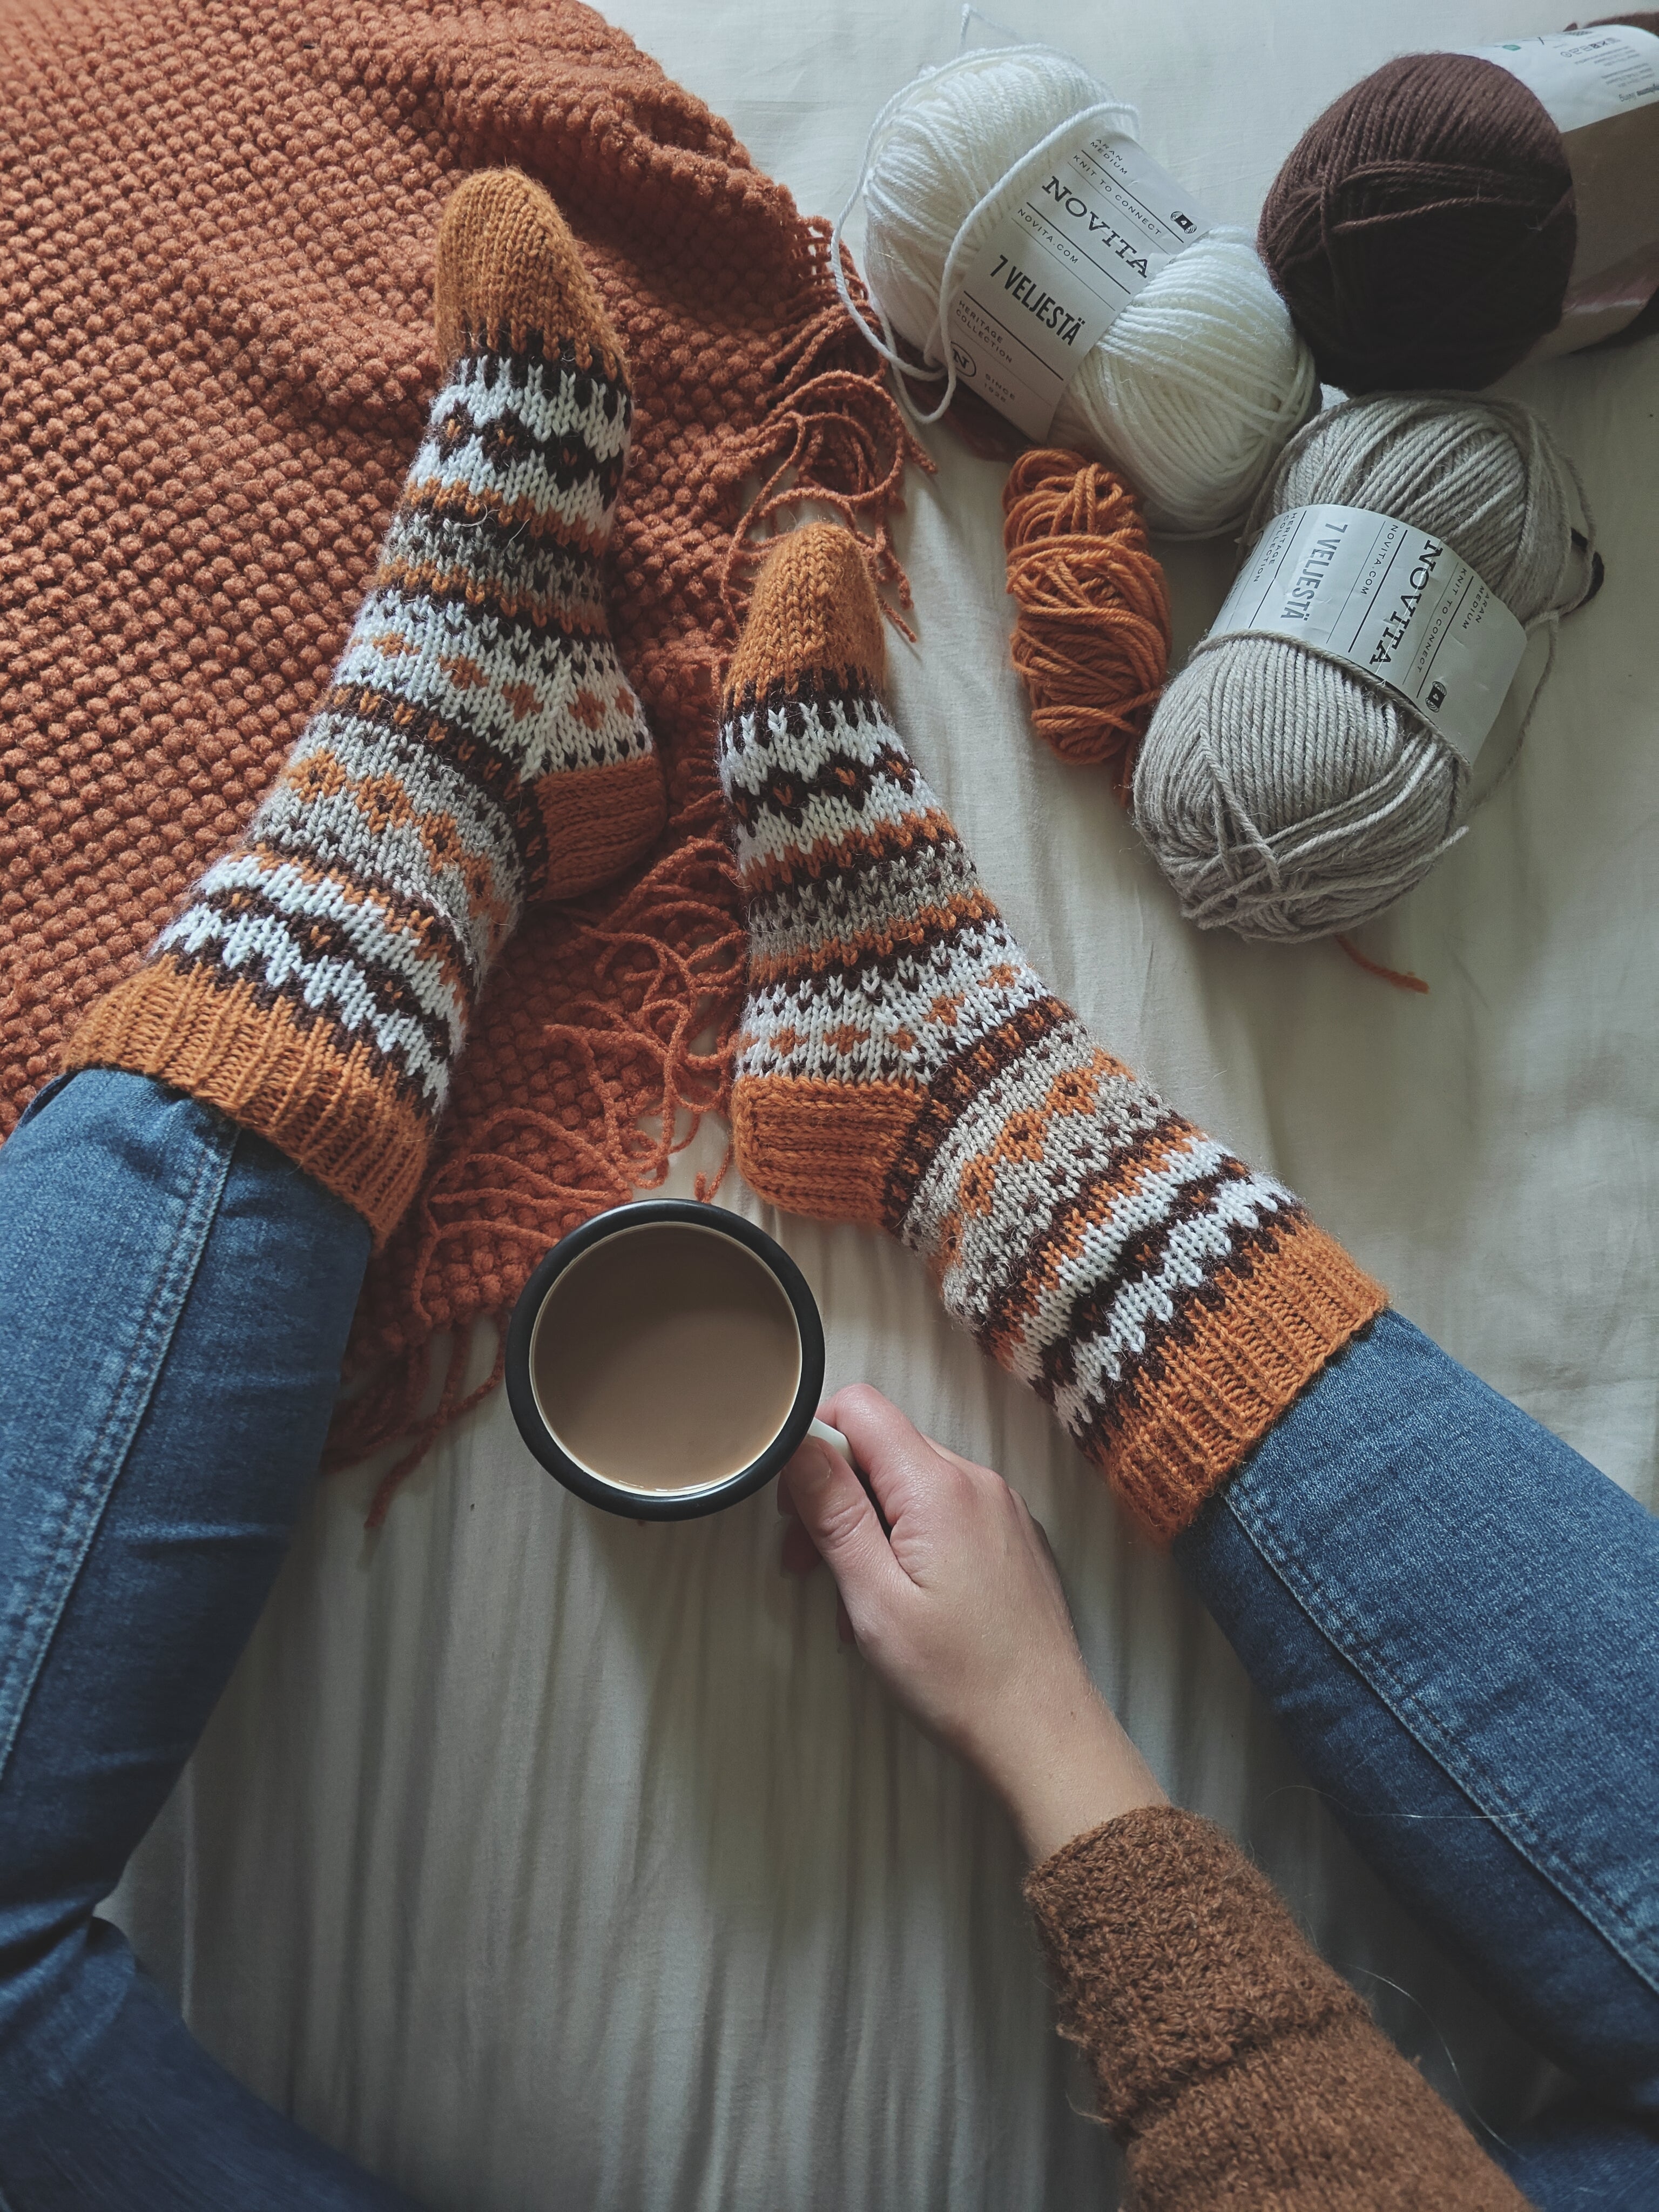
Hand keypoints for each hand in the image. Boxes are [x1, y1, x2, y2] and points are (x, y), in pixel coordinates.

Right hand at [778, 1385, 1164, 1863]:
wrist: (1043, 1730)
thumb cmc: (957, 1676)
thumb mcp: (874, 1597)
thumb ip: (835, 1512)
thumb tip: (799, 1445)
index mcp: (939, 1485)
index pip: (860, 1408)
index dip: (814, 1444)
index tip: (794, 1507)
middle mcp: (977, 1480)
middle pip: (883, 1449)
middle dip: (835, 1496)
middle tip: (805, 1564)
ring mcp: (1001, 1508)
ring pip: (910, 1485)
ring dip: (868, 1527)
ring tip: (852, 1599)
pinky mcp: (1012, 1538)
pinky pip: (945, 1514)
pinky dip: (908, 1542)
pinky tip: (898, 1603)